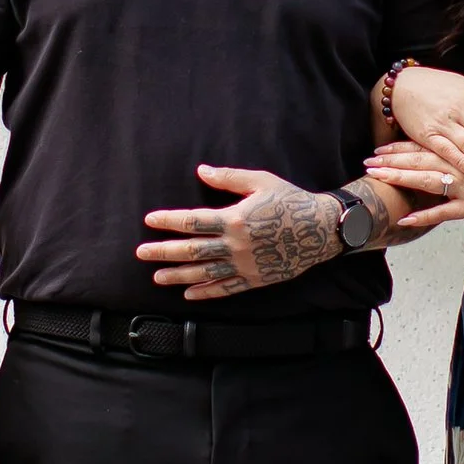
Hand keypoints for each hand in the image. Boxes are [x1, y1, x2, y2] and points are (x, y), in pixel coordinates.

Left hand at [139, 165, 389, 299]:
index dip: (169, 221)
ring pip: (205, 273)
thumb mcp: (260, 181)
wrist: (322, 229)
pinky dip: (206, 293)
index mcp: (235, 218)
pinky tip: (189, 294)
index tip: (149, 220)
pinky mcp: (256, 279)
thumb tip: (200, 170)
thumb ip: (228, 178)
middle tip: (141, 253)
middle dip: (164, 251)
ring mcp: (245, 265)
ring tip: (157, 277)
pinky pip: (226, 288)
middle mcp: (236, 245)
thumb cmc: (291, 200)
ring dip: (179, 276)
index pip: (193, 221)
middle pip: (192, 250)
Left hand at [365, 142, 463, 224]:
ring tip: (377, 178)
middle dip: (391, 161)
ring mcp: (463, 185)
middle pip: (418, 159)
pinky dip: (423, 216)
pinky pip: (443, 212)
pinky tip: (405, 220)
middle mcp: (458, 165)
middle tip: (368, 161)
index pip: (425, 146)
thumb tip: (450, 147)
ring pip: (425, 180)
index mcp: (461, 150)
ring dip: (399, 178)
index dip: (400, 147)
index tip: (379, 148)